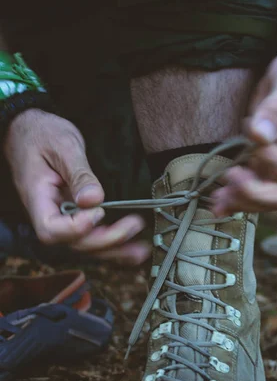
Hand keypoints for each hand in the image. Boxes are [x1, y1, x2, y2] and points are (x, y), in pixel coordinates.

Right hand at [4, 110, 149, 263]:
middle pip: (74, 242)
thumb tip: (93, 199)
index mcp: (37, 198)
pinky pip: (92, 237)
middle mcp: (49, 215)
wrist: (30, 131)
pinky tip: (134, 248)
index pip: (51, 229)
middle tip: (134, 225)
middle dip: (106, 239)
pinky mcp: (75, 217)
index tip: (98, 211)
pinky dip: (114, 245)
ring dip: (115, 250)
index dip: (76, 228)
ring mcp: (62, 219)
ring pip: (87, 245)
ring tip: (142, 249)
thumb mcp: (63, 145)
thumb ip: (78, 173)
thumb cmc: (42, 134)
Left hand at [212, 48, 276, 214]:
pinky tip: (218, 203)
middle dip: (254, 194)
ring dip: (243, 202)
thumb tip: (258, 136)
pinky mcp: (272, 170)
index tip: (248, 127)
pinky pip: (259, 194)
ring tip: (216, 201)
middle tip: (229, 179)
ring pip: (271, 202)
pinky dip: (238, 201)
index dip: (263, 156)